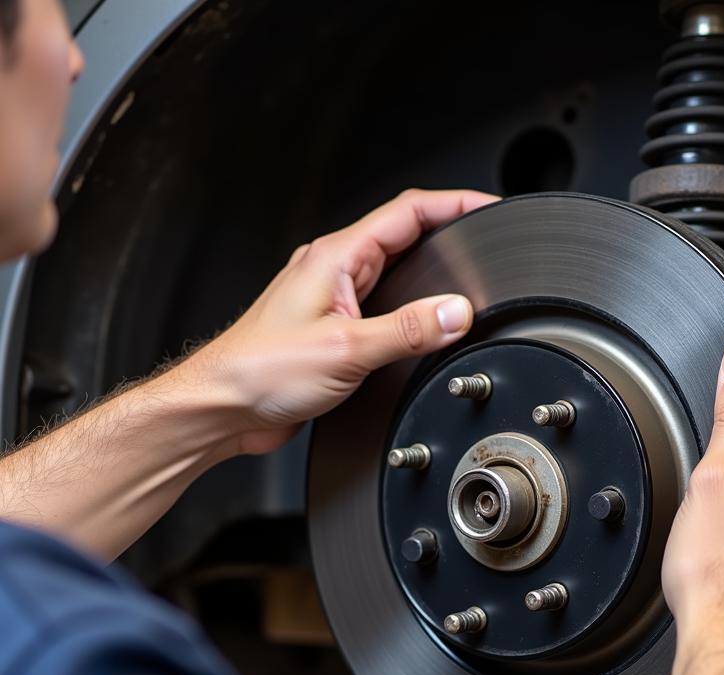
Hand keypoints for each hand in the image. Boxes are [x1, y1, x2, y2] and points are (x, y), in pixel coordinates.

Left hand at [178, 188, 498, 453]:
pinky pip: (382, 307)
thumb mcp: (346, 349)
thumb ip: (406, 330)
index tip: (490, 207)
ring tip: (464, 276)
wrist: (222, 408)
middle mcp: (333, 271)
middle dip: (449, 235)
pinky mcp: (332, 330)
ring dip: (429, 273)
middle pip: (404, 237)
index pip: (408, 213)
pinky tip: (421, 326)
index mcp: (335, 258)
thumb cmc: (259, 371)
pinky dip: (410, 309)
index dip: (455, 204)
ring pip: (393, 272)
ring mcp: (332, 299)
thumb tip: (456, 313)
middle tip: (486, 240)